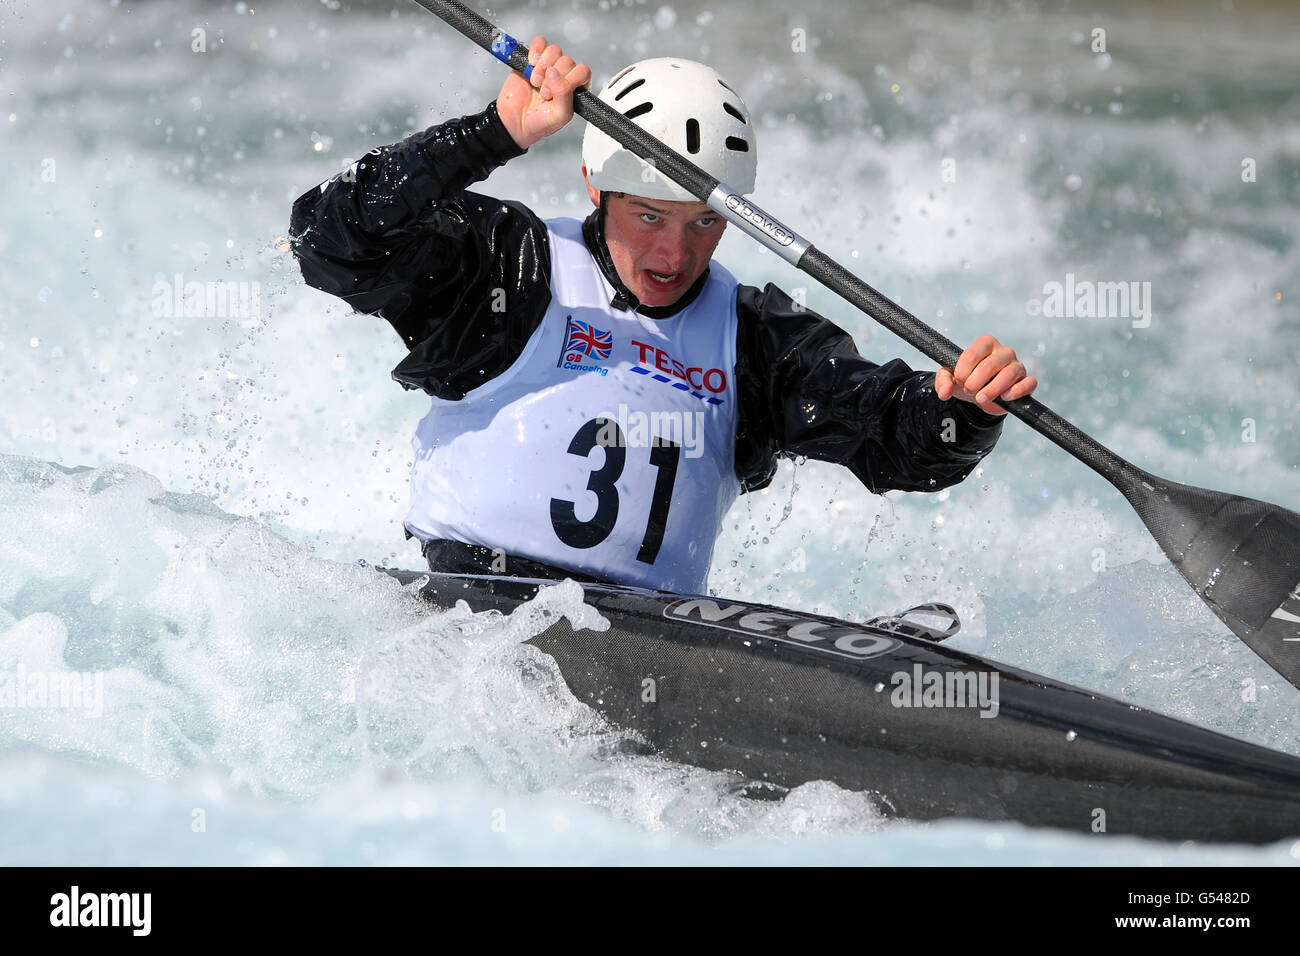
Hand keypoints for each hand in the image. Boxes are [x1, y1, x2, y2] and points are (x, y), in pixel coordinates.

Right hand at [496, 35, 592, 150]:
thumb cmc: (539, 123)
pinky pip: (540, 42)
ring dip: (542, 67)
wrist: (514, 122)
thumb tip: (555, 73)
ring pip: (555, 51)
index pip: (583, 72)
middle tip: (543, 93)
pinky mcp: (534, 58)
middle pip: (567, 61)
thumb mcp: (559, 116)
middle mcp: (565, 76)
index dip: (568, 80)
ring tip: (535, 82)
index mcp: (576, 89)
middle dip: (552, 78)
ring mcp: (549, 66)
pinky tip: (531, 63)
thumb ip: (564, 95)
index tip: (554, 92)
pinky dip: (536, 50)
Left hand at [935, 334, 1036, 415]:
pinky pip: (1028, 383)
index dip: (963, 370)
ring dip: (992, 389)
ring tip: (981, 398)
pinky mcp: (1026, 381)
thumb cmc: (968, 381)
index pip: (974, 353)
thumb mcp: (951, 379)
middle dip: (975, 382)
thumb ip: (943, 381)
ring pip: (1009, 374)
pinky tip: (1005, 397)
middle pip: (990, 364)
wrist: (981, 396)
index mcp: (986, 344)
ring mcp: (1017, 366)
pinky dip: (1017, 391)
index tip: (959, 380)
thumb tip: (943, 393)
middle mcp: (1003, 352)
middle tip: (969, 390)